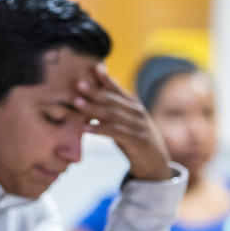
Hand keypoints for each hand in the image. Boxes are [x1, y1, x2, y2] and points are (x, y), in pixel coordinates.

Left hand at [73, 63, 171, 180]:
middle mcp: (137, 112)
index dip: (106, 78)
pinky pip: (116, 132)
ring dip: (93, 108)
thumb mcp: (122, 122)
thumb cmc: (133, 140)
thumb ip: (110, 111)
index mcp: (133, 105)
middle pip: (113, 100)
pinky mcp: (137, 140)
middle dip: (95, 91)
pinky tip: (86, 128)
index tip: (94, 67)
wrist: (154, 163)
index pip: (117, 89)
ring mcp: (138, 126)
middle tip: (78, 84)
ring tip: (77, 103)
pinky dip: (100, 129)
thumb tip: (90, 99)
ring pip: (113, 114)